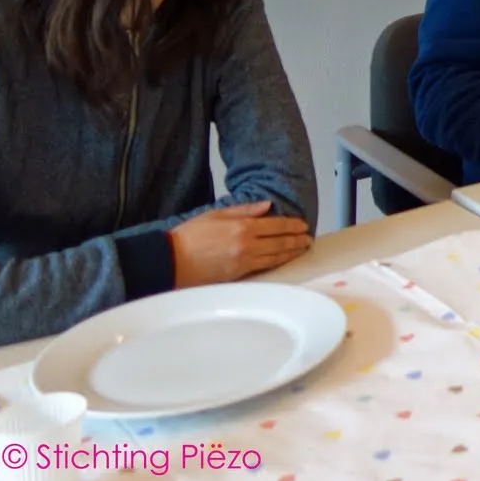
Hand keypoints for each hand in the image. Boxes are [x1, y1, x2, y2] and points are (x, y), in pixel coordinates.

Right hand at [169, 200, 312, 288]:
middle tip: (308, 238)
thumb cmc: (190, 236)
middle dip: (297, 240)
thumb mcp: (216, 214)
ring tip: (301, 248)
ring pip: (276, 256)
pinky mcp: (239, 274)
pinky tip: (283, 259)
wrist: (172, 260)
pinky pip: (264, 267)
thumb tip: (267, 206)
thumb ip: (244, 209)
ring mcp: (244, 261)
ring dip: (291, 252)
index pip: (277, 225)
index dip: (293, 225)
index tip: (303, 225)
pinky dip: (277, 262)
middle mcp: (247, 244)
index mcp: (242, 227)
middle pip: (280, 242)